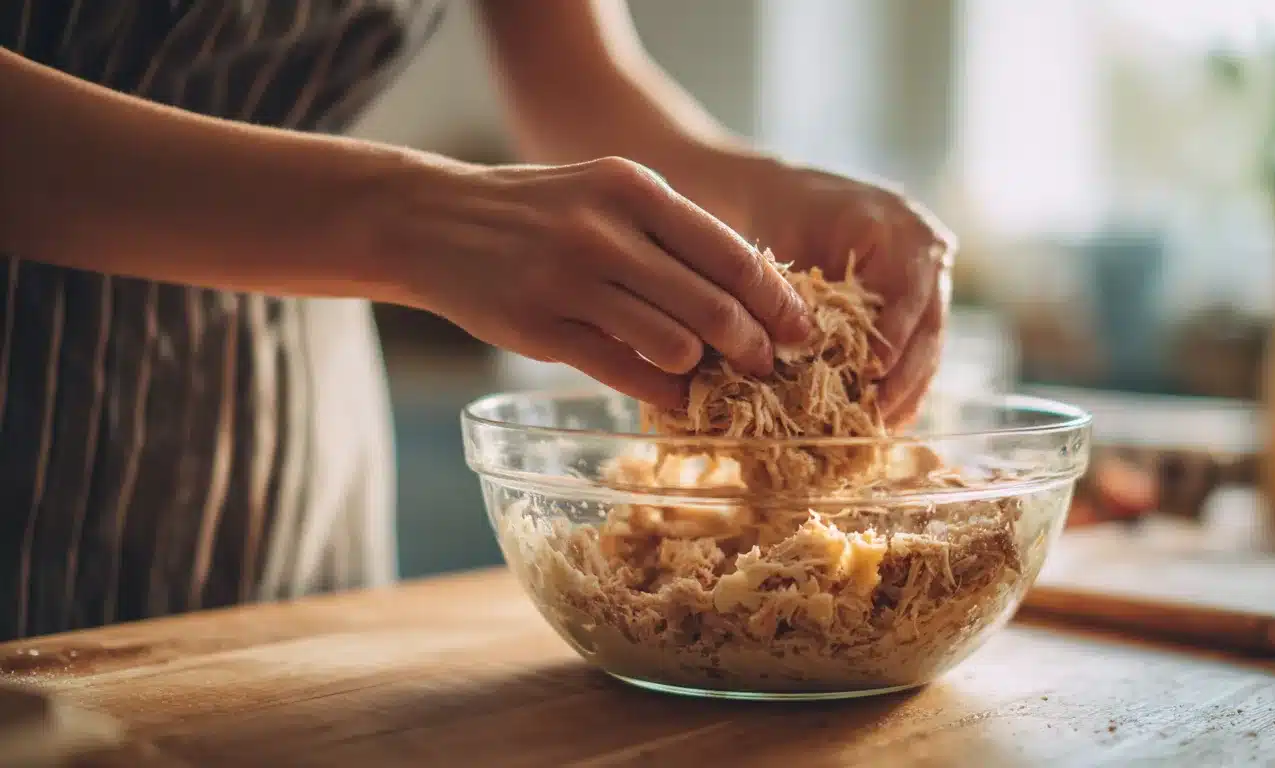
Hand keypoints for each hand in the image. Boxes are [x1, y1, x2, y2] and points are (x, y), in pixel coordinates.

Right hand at [380, 156, 812, 407]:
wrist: (434, 220)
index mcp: (637, 190)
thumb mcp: (609, 194)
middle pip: (714, 307)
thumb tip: (757, 293)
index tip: (801, 332)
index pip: (734, 256)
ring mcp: (570, 280)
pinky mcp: (539, 328)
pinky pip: (626, 374)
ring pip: (675, 346)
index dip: (778, 303)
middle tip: (765, 366)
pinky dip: (663, 393)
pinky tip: (674, 396)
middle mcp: (607, 231)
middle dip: (753, 347)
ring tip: (707, 376)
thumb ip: (674, 236)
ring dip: (703, 371)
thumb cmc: (542, 212)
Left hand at [704, 156, 955, 427]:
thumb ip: (801, 294)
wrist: (775, 201)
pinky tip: (883, 420)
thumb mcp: (787, 248)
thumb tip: (802, 356)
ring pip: (928, 345)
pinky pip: (917, 352)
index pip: (908, 289)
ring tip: (879, 428)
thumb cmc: (772, 220)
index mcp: (896, 226)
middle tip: (876, 416)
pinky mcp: (917, 308)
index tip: (872, 373)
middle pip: (928, 325)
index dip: (892, 335)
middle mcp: (924, 252)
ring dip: (907, 391)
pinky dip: (902, 387)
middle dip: (904, 377)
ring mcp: (928, 280)